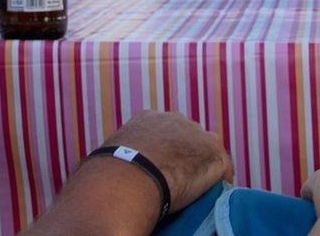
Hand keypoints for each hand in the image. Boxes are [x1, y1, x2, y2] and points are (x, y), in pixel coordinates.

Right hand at [101, 110, 233, 212]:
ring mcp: (196, 134)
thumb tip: (97, 180)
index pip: (164, 133)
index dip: (164, 153)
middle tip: (176, 183)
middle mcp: (174, 119)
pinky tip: (208, 201)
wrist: (128, 178)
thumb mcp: (108, 159)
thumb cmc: (108, 175)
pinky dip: (218, 184)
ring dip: (202, 169)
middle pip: (187, 138)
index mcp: (148, 120)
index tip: (159, 172)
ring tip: (194, 194)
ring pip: (206, 152)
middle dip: (185, 156)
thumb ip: (116, 160)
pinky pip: (222, 170)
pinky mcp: (213, 152)